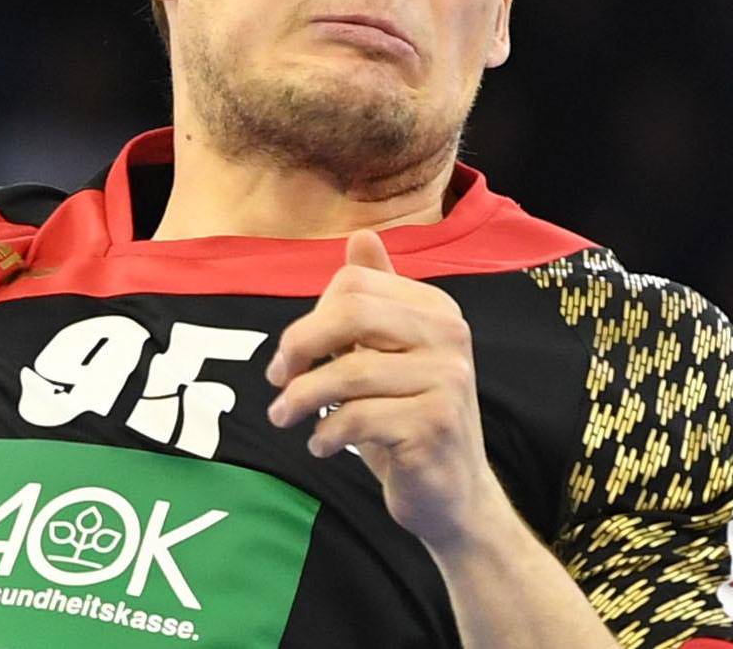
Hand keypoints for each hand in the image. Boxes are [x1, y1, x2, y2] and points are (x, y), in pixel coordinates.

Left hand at [266, 230, 508, 550]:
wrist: (455, 495)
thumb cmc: (411, 419)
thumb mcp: (392, 356)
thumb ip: (377, 299)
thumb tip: (361, 236)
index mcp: (436, 309)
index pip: (354, 284)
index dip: (310, 316)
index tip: (291, 356)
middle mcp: (449, 335)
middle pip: (352, 311)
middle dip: (300, 344)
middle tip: (277, 380)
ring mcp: (447, 380)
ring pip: (348, 371)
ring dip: (301, 398)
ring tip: (284, 417)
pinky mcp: (435, 425)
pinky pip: (359, 418)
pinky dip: (326, 433)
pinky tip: (320, 444)